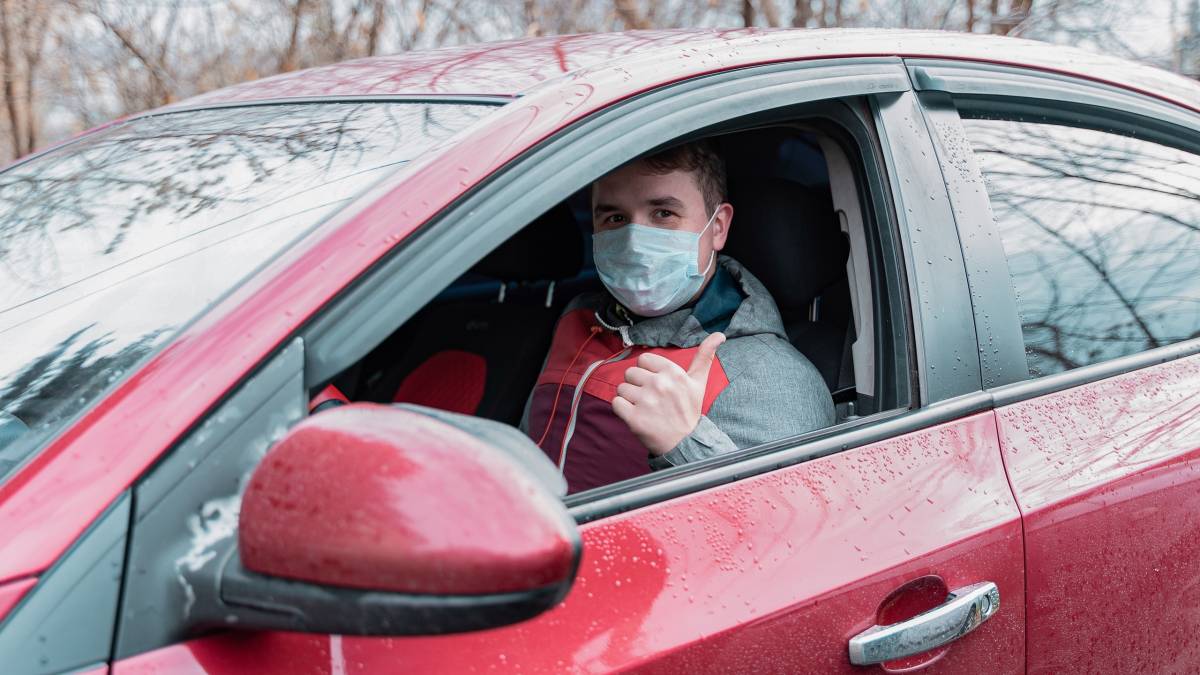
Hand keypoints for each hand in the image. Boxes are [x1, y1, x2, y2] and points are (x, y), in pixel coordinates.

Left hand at [612, 332, 725, 455]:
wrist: (684, 443)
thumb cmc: (688, 411)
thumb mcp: (698, 382)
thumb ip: (704, 357)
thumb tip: (719, 334)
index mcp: (673, 373)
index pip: (643, 360)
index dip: (647, 372)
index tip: (656, 384)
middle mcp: (659, 384)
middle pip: (630, 373)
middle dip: (637, 385)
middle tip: (651, 399)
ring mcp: (646, 401)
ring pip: (622, 388)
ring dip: (629, 398)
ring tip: (644, 408)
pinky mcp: (634, 418)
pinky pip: (616, 403)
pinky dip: (622, 410)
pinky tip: (635, 415)